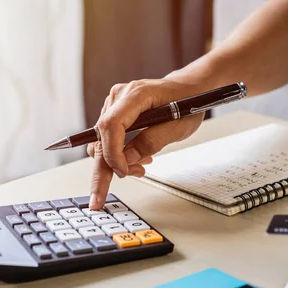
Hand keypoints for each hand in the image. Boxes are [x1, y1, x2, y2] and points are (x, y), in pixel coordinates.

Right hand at [87, 78, 205, 208]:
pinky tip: (136, 161)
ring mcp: (115, 104)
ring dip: (115, 163)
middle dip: (101, 170)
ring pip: (101, 141)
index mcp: (136, 94)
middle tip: (98, 199)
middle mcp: (119, 96)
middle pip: (100, 136)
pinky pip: (108, 138)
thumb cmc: (189, 103)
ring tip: (141, 169)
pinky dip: (118, 155)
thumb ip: (152, 141)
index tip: (123, 172)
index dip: (113, 153)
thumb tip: (127, 160)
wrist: (190, 89)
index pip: (111, 125)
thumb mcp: (179, 126)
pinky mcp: (115, 113)